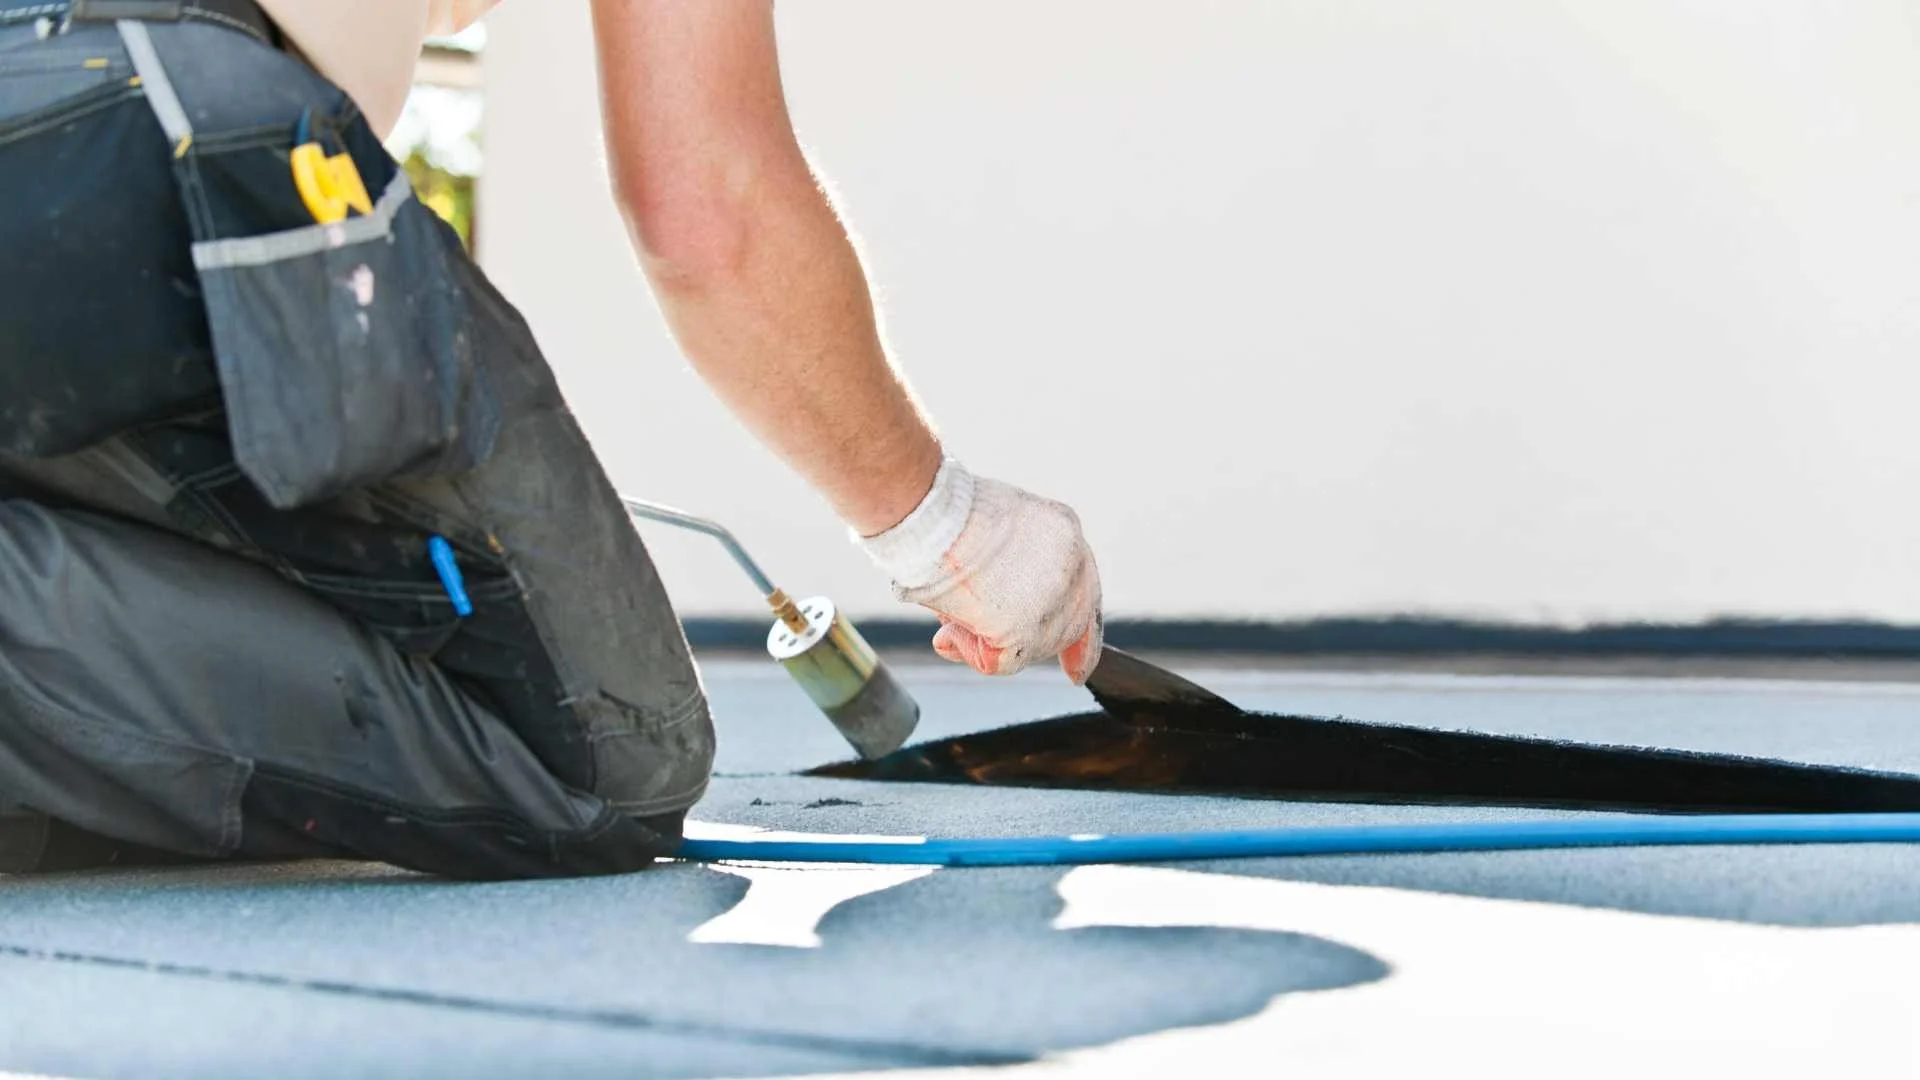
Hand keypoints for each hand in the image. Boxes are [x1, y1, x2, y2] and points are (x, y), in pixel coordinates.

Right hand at [858, 458, 1102, 682]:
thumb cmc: (940, 515)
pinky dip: (970, 651)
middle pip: (1064, 627)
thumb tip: (973, 627)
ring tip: (950, 609)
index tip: (1074, 669)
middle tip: (983, 644)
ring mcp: (1051, 596)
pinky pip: (1001, 661)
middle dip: (1030, 645)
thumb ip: (1005, 574)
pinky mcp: (1023, 625)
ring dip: (985, 639)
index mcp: (1063, 529)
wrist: (923, 514)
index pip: (1084, 592)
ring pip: (1031, 647)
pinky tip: (949, 629)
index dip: (1080, 636)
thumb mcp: (991, 532)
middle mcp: (1070, 561)